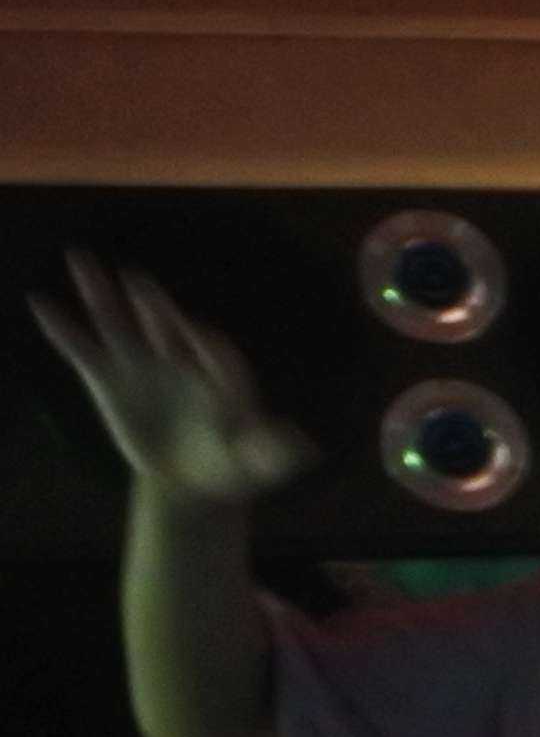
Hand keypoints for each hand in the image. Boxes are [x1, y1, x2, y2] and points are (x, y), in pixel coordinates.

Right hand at [27, 255, 314, 512]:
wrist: (192, 477)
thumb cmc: (231, 465)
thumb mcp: (256, 463)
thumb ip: (272, 451)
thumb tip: (302, 445)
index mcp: (219, 375)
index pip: (214, 354)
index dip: (203, 346)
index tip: (191, 333)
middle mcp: (178, 360)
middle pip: (166, 327)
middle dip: (154, 308)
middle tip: (139, 283)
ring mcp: (141, 365)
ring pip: (119, 324)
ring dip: (100, 293)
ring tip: (80, 259)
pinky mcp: (109, 379)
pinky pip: (83, 350)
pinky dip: (63, 329)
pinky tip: (40, 304)